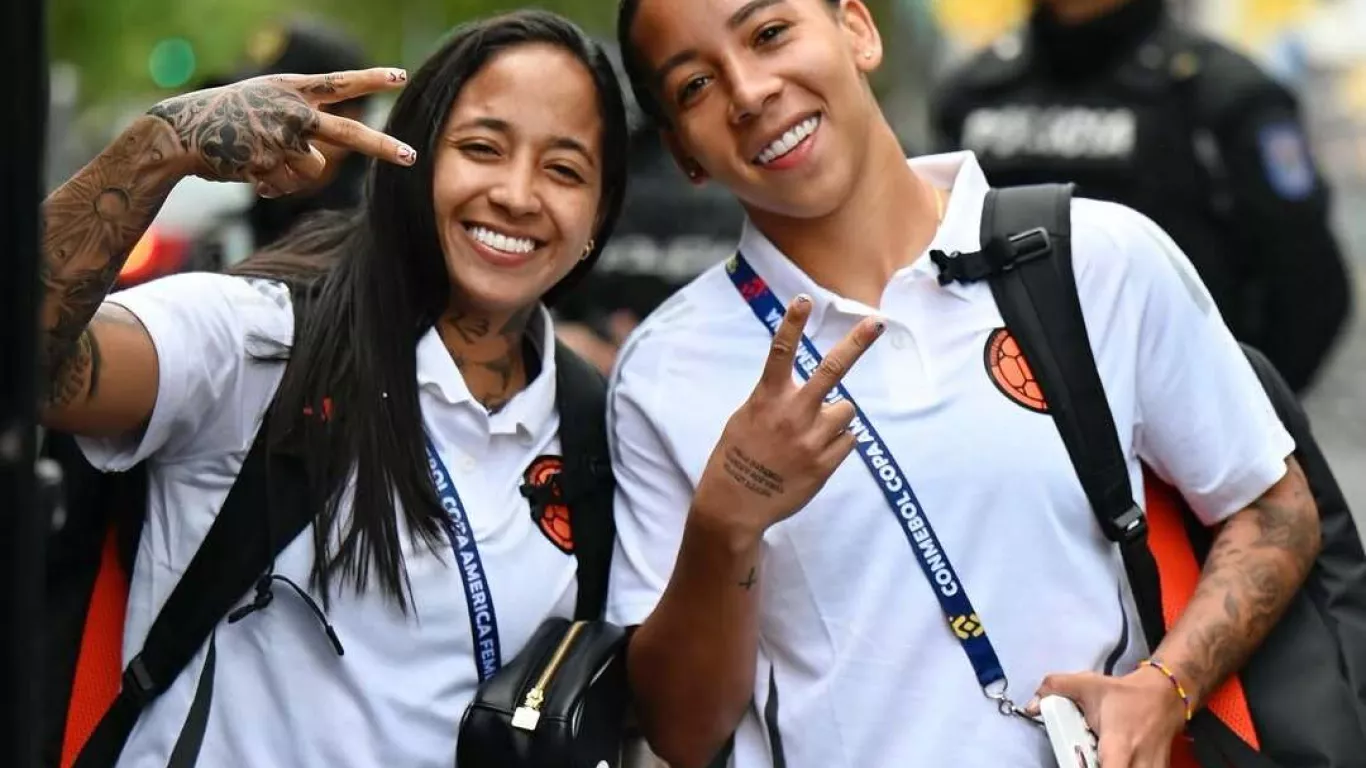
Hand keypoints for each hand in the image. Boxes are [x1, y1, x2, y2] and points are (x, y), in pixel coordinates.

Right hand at [146, 67, 415, 196]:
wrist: (180, 131)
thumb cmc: (224, 120)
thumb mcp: (264, 105)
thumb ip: (298, 124)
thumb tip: (322, 166)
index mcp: (291, 89)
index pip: (340, 82)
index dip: (371, 79)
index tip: (401, 77)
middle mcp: (293, 110)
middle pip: (349, 134)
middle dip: (382, 147)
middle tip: (411, 156)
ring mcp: (283, 137)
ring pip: (313, 170)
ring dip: (291, 173)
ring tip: (259, 158)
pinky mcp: (271, 162)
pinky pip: (287, 185)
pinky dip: (272, 184)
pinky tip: (249, 170)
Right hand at [693, 295, 884, 539]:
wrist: (735, 505)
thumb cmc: (736, 459)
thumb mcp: (746, 418)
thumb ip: (774, 400)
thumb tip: (804, 392)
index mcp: (768, 398)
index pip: (781, 352)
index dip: (793, 323)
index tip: (804, 299)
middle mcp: (793, 413)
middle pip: (832, 370)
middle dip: (857, 343)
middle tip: (877, 323)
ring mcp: (812, 439)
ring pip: (846, 410)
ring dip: (836, 417)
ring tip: (811, 436)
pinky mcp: (825, 464)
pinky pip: (848, 441)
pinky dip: (837, 443)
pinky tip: (813, 456)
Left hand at [1028, 667, 1187, 767]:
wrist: (1165, 694)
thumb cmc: (1123, 694)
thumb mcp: (1088, 684)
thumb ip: (1056, 688)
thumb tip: (1030, 706)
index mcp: (1119, 743)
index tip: (1077, 764)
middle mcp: (1138, 762)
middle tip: (1082, 760)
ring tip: (1099, 758)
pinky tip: (1112, 760)